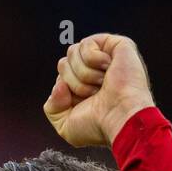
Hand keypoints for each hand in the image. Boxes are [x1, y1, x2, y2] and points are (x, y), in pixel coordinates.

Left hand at [43, 34, 154, 148]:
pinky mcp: (117, 45)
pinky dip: (93, 60)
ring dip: (84, 74)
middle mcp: (94, 72)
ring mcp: (106, 57)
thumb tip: (59, 84)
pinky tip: (108, 70)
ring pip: (72, 52)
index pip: (59, 78)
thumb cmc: (98, 126)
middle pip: (63, 63)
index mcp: (84, 88)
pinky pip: (87, 43)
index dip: (65, 91)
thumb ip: (52, 108)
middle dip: (73, 82)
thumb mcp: (65, 126)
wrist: (120, 119)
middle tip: (93, 93)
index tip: (83, 103)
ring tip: (102, 85)